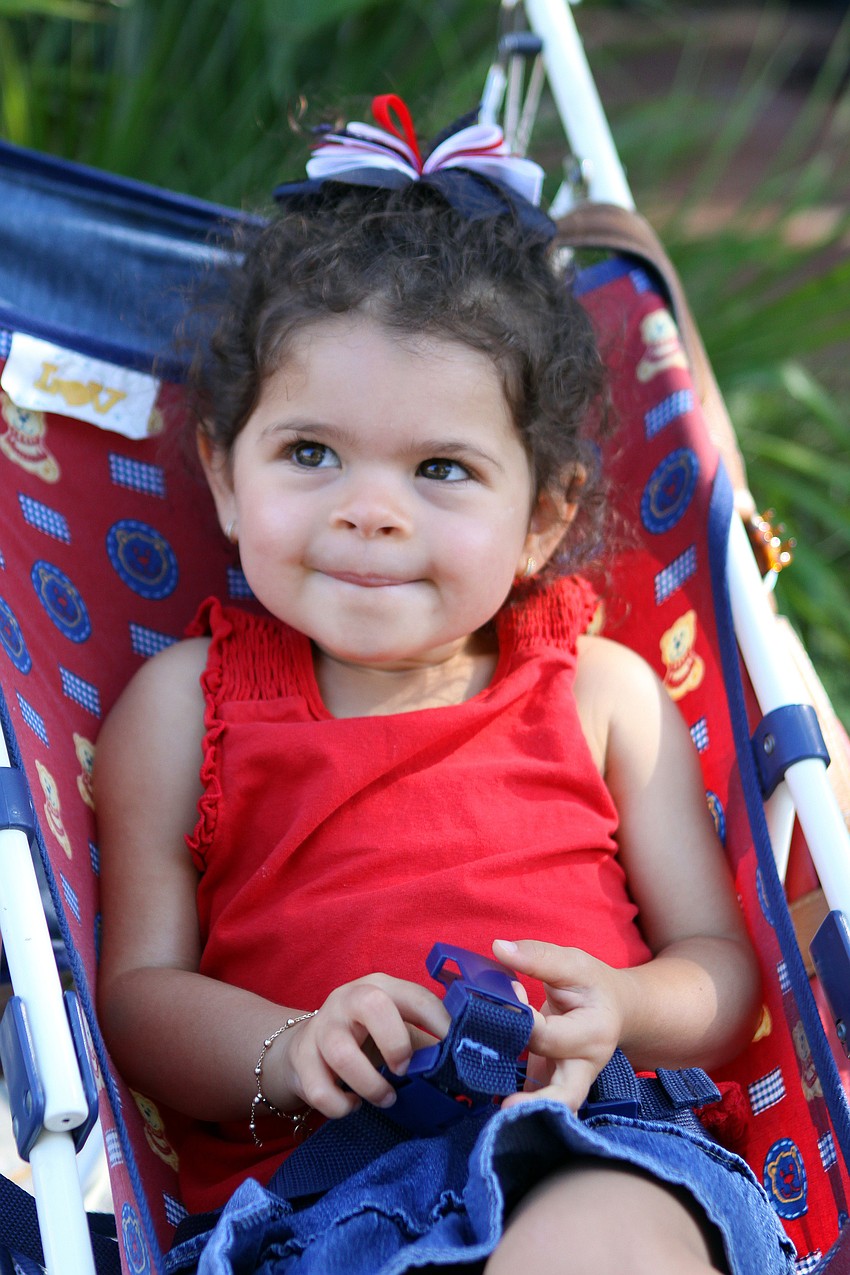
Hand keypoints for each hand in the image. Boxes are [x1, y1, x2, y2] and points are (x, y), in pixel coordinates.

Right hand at [270, 974, 450, 1119]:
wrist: (305, 1048)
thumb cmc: (364, 1039)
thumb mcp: (394, 1030)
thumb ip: (424, 1044)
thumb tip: (463, 1067)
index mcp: (381, 988)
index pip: (415, 996)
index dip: (439, 1023)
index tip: (455, 1051)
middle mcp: (349, 998)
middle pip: (373, 1005)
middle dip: (395, 1042)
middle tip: (403, 1070)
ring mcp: (322, 1026)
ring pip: (342, 1053)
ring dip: (370, 1085)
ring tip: (385, 1098)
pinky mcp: (301, 1058)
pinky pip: (320, 1089)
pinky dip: (341, 1106)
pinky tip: (352, 1104)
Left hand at [492, 939, 625, 1112]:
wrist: (617, 1009)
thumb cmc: (593, 985)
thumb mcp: (573, 964)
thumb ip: (537, 957)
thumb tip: (498, 947)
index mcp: (593, 1031)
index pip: (548, 1035)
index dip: (521, 1019)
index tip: (510, 993)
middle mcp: (586, 1063)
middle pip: (567, 1092)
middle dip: (539, 1101)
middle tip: (507, 1105)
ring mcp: (573, 1079)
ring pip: (559, 1107)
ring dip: (531, 1111)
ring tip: (501, 1111)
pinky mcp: (557, 1083)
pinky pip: (544, 1102)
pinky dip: (524, 1106)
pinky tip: (498, 1104)